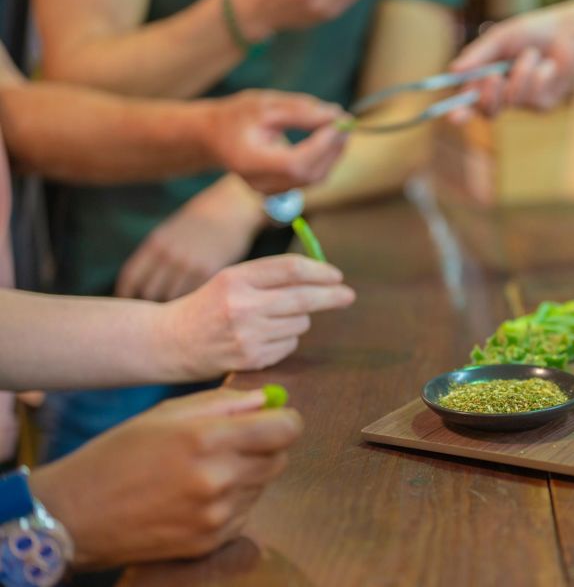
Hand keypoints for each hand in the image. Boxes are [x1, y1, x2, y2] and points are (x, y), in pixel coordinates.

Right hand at [29, 388, 303, 567]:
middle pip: (279, 458)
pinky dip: (232, 503)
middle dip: (265, 447)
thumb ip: (224, 403)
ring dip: (247, 476)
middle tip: (233, 445)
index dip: (284, 421)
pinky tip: (196, 498)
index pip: (286, 430)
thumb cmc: (119, 453)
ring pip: (262, 487)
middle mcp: (219, 478)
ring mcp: (217, 515)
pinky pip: (244, 514)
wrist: (76, 514)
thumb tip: (267, 401)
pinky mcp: (211, 542)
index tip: (272, 420)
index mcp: (209, 438)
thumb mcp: (167, 413)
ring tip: (204, 472)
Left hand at [116, 176, 264, 301]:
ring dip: (173, 308)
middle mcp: (169, 256)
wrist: (232, 208)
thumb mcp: (170, 232)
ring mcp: (190, 265)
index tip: (128, 304)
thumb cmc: (200, 222)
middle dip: (150, 303)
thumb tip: (142, 287)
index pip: (130, 278)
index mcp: (155, 244)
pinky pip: (194, 296)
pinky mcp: (210, 273)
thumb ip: (155, 257)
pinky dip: (193, 304)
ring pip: (172, 298)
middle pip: (149, 293)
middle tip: (154, 313)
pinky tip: (196, 306)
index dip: (125, 295)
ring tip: (176, 314)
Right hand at [159, 254, 353, 376]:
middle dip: (332, 296)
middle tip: (348, 295)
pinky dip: (285, 340)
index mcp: (237, 278)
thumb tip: (321, 276)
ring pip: (300, 324)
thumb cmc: (208, 306)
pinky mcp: (251, 359)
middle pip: (304, 298)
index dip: (320, 271)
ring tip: (271, 320)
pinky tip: (262, 338)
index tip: (337, 275)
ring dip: (298, 320)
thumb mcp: (231, 279)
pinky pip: (289, 346)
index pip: (291, 270)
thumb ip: (270, 275)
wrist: (171, 341)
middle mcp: (242, 306)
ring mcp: (247, 335)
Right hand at [201, 90, 349, 193]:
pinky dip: (325, 160)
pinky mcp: (280, 191)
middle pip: (309, 174)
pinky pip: (310, 179)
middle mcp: (261, 183)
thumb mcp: (264, 105)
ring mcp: (271, 192)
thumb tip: (336, 115)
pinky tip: (330, 140)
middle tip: (347, 122)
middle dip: (333, 148)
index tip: (338, 122)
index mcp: (251, 162)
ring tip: (340, 127)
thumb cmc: (236, 117)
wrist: (213, 138)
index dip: (322, 145)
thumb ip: (300, 111)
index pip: (295, 162)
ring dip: (333, 154)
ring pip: (314, 178)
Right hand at [448, 11, 573, 122]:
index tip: (454, 117)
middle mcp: (502, 96)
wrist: (568, 34)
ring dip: (521, 72)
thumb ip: (478, 55)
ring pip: (512, 100)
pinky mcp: (543, 106)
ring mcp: (523, 104)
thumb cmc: (530, 33)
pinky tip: (549, 65)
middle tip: (493, 76)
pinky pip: (534, 97)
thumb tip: (453, 70)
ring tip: (533, 53)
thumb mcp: (500, 38)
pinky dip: (539, 74)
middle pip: (487, 112)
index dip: (459, 113)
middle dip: (488, 95)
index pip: (468, 103)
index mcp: (486, 81)